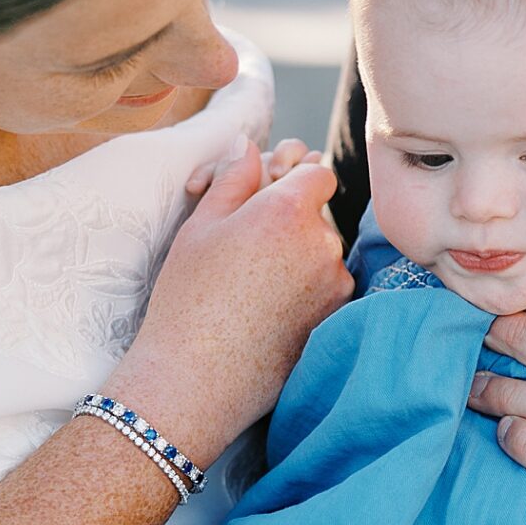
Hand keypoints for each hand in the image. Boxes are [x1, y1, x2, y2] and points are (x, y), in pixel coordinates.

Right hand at [111, 135, 352, 463]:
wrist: (196, 378)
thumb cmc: (188, 298)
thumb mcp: (201, 227)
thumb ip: (234, 178)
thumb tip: (249, 146)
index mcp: (288, 210)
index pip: (318, 172)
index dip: (295, 181)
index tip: (270, 199)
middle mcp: (323, 243)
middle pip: (319, 215)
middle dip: (292, 222)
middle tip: (246, 248)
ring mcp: (335, 284)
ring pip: (324, 252)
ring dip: (299, 257)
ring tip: (252, 285)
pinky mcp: (337, 317)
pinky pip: (328, 287)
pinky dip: (307, 290)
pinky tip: (268, 309)